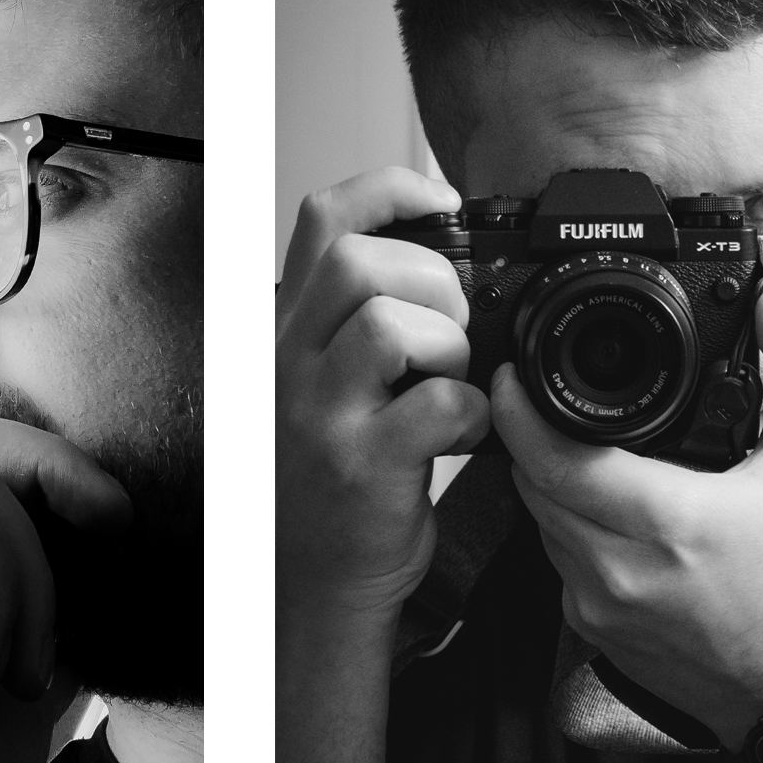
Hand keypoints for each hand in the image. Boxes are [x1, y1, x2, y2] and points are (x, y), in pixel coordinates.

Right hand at [276, 167, 489, 618]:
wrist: (314, 573)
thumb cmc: (332, 470)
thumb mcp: (325, 377)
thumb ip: (362, 318)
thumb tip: (450, 263)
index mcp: (292, 326)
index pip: (323, 218)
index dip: (390, 189)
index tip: (443, 201)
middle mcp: (292, 359)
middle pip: (356, 259)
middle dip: (432, 277)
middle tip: (453, 325)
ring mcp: (321, 411)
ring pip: (389, 323)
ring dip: (450, 343)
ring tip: (453, 378)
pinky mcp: (361, 464)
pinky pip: (435, 404)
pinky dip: (470, 412)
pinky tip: (461, 433)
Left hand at [493, 289, 762, 750]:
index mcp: (668, 519)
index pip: (556, 459)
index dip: (520, 413)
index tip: (511, 377)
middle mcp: (620, 565)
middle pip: (532, 483)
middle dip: (527, 440)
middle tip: (532, 404)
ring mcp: (595, 601)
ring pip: (536, 520)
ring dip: (543, 483)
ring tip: (570, 453)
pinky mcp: (585, 627)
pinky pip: (551, 558)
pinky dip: (561, 528)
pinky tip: (592, 512)